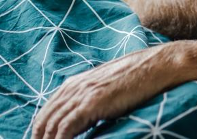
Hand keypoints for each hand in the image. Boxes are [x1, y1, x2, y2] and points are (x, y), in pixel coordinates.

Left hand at [32, 44, 180, 138]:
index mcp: (74, 84)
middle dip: (39, 139)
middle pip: (43, 121)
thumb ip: (91, 101)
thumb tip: (82, 123)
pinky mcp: (91, 102)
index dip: (39, 133)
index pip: (45, 113)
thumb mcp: (107, 89)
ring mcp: (82, 94)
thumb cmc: (138, 78)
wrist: (157, 65)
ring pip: (50, 126)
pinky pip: (65, 128)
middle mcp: (73, 87)